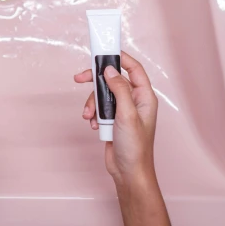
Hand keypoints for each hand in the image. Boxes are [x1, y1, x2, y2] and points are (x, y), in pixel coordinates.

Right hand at [74, 51, 158, 185]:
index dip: (120, 58)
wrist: (128, 172)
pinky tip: (93, 124)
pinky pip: (98, 108)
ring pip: (102, 95)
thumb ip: (118, 89)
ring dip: (92, 103)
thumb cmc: (134, 147)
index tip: (103, 53)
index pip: (134, 69)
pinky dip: (93, 114)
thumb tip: (109, 70)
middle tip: (80, 78)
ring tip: (89, 116)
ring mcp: (123, 110)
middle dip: (95, 81)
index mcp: (144, 97)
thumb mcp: (127, 114)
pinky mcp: (112, 120)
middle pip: (113, 80)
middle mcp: (134, 101)